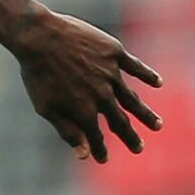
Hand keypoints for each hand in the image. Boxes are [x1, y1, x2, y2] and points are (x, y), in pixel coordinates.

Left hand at [8, 8, 163, 162]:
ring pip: (132, 98)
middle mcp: (102, 96)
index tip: (103, 159)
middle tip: (138, 148)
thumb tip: (84, 156)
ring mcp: (110, 74)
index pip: (96, 137)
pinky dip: (147, 75)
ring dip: (145, 113)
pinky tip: (157, 82)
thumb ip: (67, 131)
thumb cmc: (36, 72)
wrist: (37, 35)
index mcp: (84, 111)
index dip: (99, 150)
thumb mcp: (46, 107)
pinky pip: (135, 66)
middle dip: (129, 137)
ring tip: (157, 125)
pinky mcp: (113, 52)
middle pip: (120, 121)